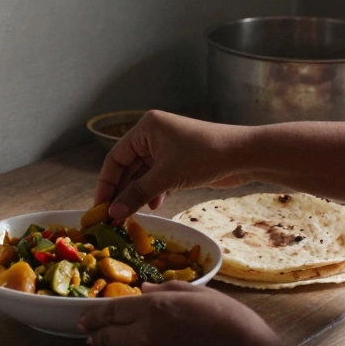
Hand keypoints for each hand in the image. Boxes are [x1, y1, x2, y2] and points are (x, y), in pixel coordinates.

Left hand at [78, 281, 285, 345]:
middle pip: (110, 336)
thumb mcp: (202, 294)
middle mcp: (145, 333)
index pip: (114, 310)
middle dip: (96, 336)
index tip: (85, 319)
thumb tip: (143, 290)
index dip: (96, 315)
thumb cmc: (232, 322)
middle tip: (89, 336)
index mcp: (154, 307)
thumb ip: (168, 290)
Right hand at [95, 111, 251, 220]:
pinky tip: (155, 206)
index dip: (106, 184)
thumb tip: (112, 213)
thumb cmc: (204, 156)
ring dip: (138, 195)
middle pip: (128, 167)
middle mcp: (153, 135)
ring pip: (143, 175)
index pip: (115, 158)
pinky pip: (158, 178)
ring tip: (131, 216)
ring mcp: (167, 148)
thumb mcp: (167, 177)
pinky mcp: (179, 161)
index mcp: (146, 128)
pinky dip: (154, 192)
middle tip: (113, 217)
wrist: (244, 155)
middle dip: (122, 192)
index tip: (100, 208)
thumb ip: (137, 194)